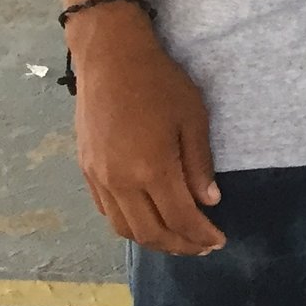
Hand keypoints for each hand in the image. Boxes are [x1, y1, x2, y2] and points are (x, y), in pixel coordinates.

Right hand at [68, 8, 223, 256]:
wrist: (111, 59)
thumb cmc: (160, 82)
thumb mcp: (193, 117)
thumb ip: (199, 164)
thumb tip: (209, 201)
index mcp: (151, 169)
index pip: (180, 218)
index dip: (201, 235)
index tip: (219, 241)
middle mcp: (120, 182)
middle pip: (150, 233)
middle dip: (180, 245)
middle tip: (202, 246)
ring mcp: (99, 178)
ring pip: (124, 228)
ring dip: (152, 239)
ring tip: (178, 237)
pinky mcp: (86, 170)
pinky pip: (107, 211)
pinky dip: (129, 223)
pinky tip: (147, 217)